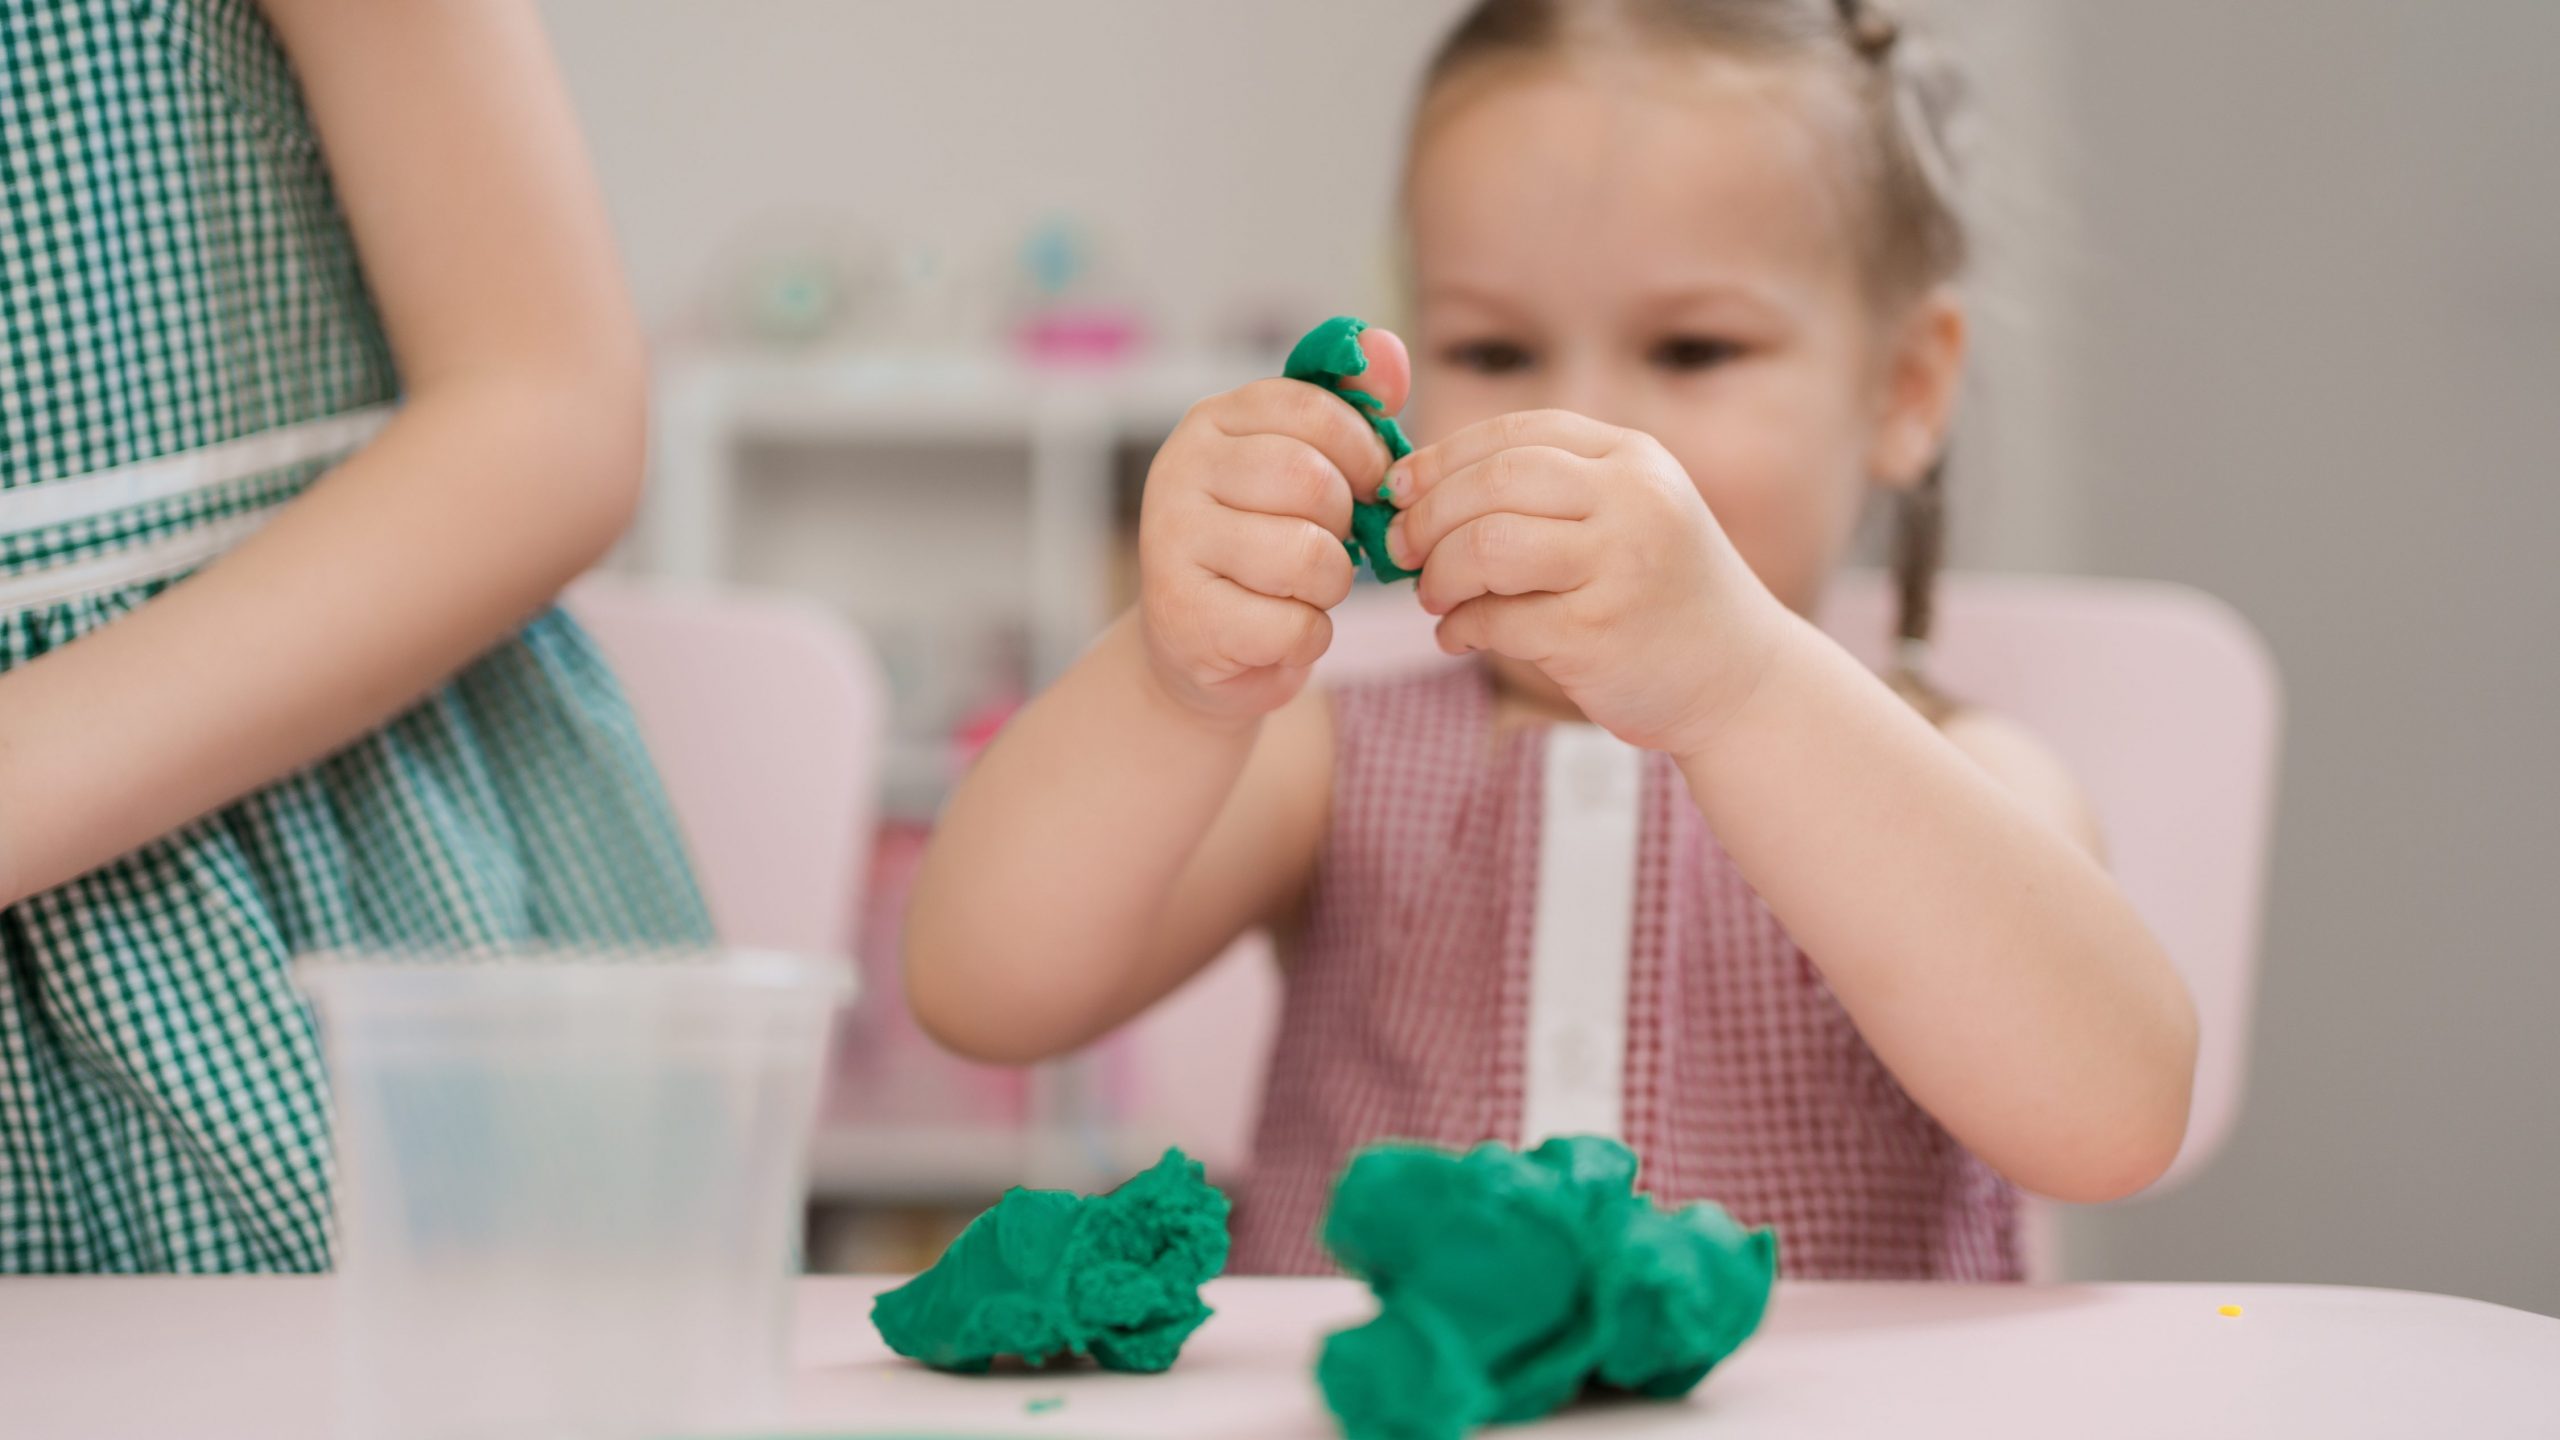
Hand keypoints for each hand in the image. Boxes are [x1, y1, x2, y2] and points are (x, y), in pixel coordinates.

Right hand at [1137, 332, 1412, 724]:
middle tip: (1328, 545)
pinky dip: (1308, 636)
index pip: (1312, 409)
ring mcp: (1172, 542)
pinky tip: (1280, 629)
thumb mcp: (1305, 466)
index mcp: (1212, 420)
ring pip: (1308, 557)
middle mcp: (1178, 469)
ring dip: (1331, 586)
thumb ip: (1351, 409)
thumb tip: (1388, 346)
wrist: (1197, 644)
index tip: (1363, 485)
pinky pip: (1292, 625)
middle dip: (1345, 525)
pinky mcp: (1183, 616)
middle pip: (1310, 481)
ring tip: (1304, 589)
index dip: (1362, 453)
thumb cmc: (1264, 545)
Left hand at [1384, 409, 1795, 758]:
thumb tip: (1415, 488)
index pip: (1516, 433)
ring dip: (1440, 573)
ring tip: (1433, 596)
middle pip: (1493, 482)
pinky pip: (1497, 619)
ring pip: (1487, 546)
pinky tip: (1459, 637)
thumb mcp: (1626, 514)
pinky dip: (1460, 628)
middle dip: (1428, 516)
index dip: (1442, 458)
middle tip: (1402, 549)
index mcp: (1633, 458)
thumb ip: (1546, 490)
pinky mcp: (1598, 634)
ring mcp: (1619, 566)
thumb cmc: (1659, 594)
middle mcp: (1632, 500)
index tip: (1398, 487)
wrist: (1742, 680)